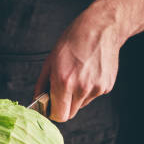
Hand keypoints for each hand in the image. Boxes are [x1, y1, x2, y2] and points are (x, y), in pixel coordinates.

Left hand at [34, 3, 122, 121]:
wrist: (101, 27)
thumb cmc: (74, 40)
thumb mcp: (50, 60)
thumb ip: (42, 84)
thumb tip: (37, 100)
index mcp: (64, 82)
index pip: (58, 115)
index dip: (53, 113)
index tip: (52, 107)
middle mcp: (81, 88)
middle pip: (70, 114)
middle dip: (64, 106)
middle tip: (63, 91)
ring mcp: (95, 88)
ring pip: (81, 105)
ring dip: (77, 97)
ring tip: (78, 75)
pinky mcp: (106, 86)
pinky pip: (93, 96)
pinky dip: (89, 89)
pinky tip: (89, 72)